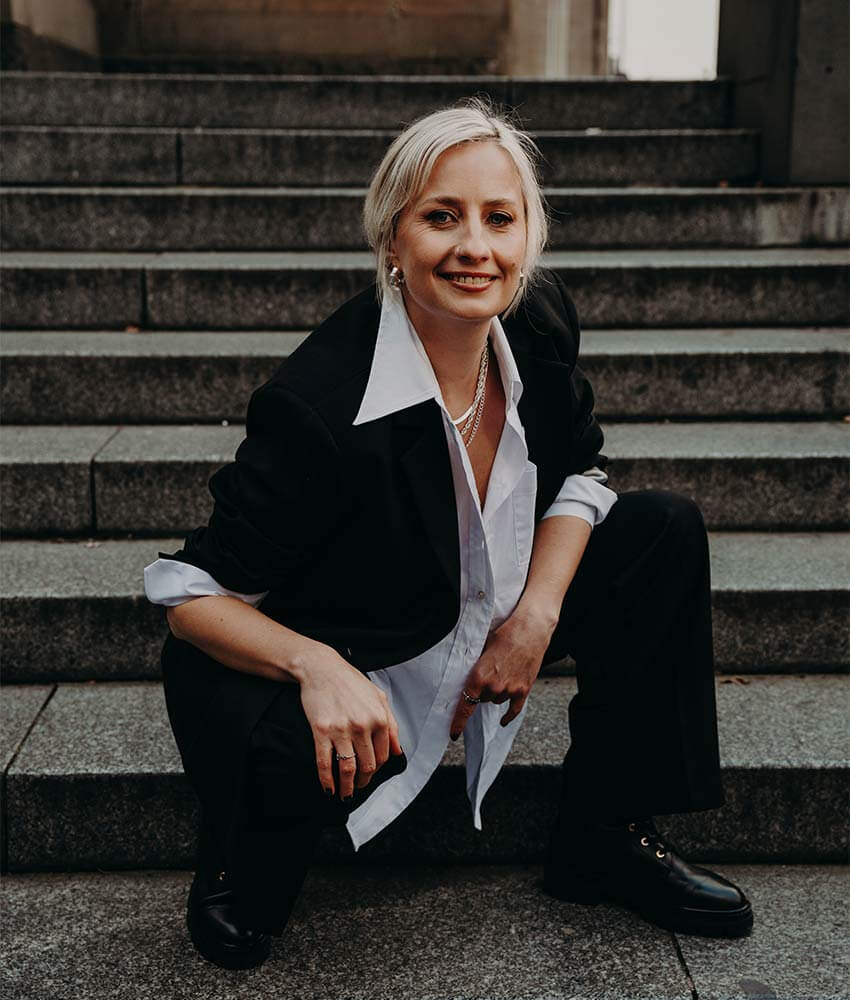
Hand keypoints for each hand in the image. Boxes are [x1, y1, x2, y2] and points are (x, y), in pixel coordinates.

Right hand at [298, 648, 402, 800]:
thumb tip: (398, 751)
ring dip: (348, 787)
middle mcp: (363, 725)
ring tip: (345, 794)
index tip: (371, 774)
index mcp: (379, 718)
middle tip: (359, 788)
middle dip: (364, 782)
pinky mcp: (321, 731)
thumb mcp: (378, 697)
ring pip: (348, 769)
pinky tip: (328, 789)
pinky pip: (325, 763)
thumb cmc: (349, 681)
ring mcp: (341, 729)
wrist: (321, 668)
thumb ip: (391, 724)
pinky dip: (327, 780)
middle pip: (368, 766)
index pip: (384, 755)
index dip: (377, 769)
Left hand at [450, 607, 556, 740]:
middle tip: (490, 673)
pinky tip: (504, 721)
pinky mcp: (524, 690)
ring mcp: (510, 690)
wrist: (530, 630)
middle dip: (483, 690)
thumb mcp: (483, 649)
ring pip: (497, 700)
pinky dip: (508, 715)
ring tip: (503, 673)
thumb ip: (477, 668)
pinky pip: (513, 709)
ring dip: (496, 693)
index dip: (458, 722)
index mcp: (479, 676)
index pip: (466, 705)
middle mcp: (494, 687)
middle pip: (483, 699)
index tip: (454, 733)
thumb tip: (469, 680)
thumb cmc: (505, 634)